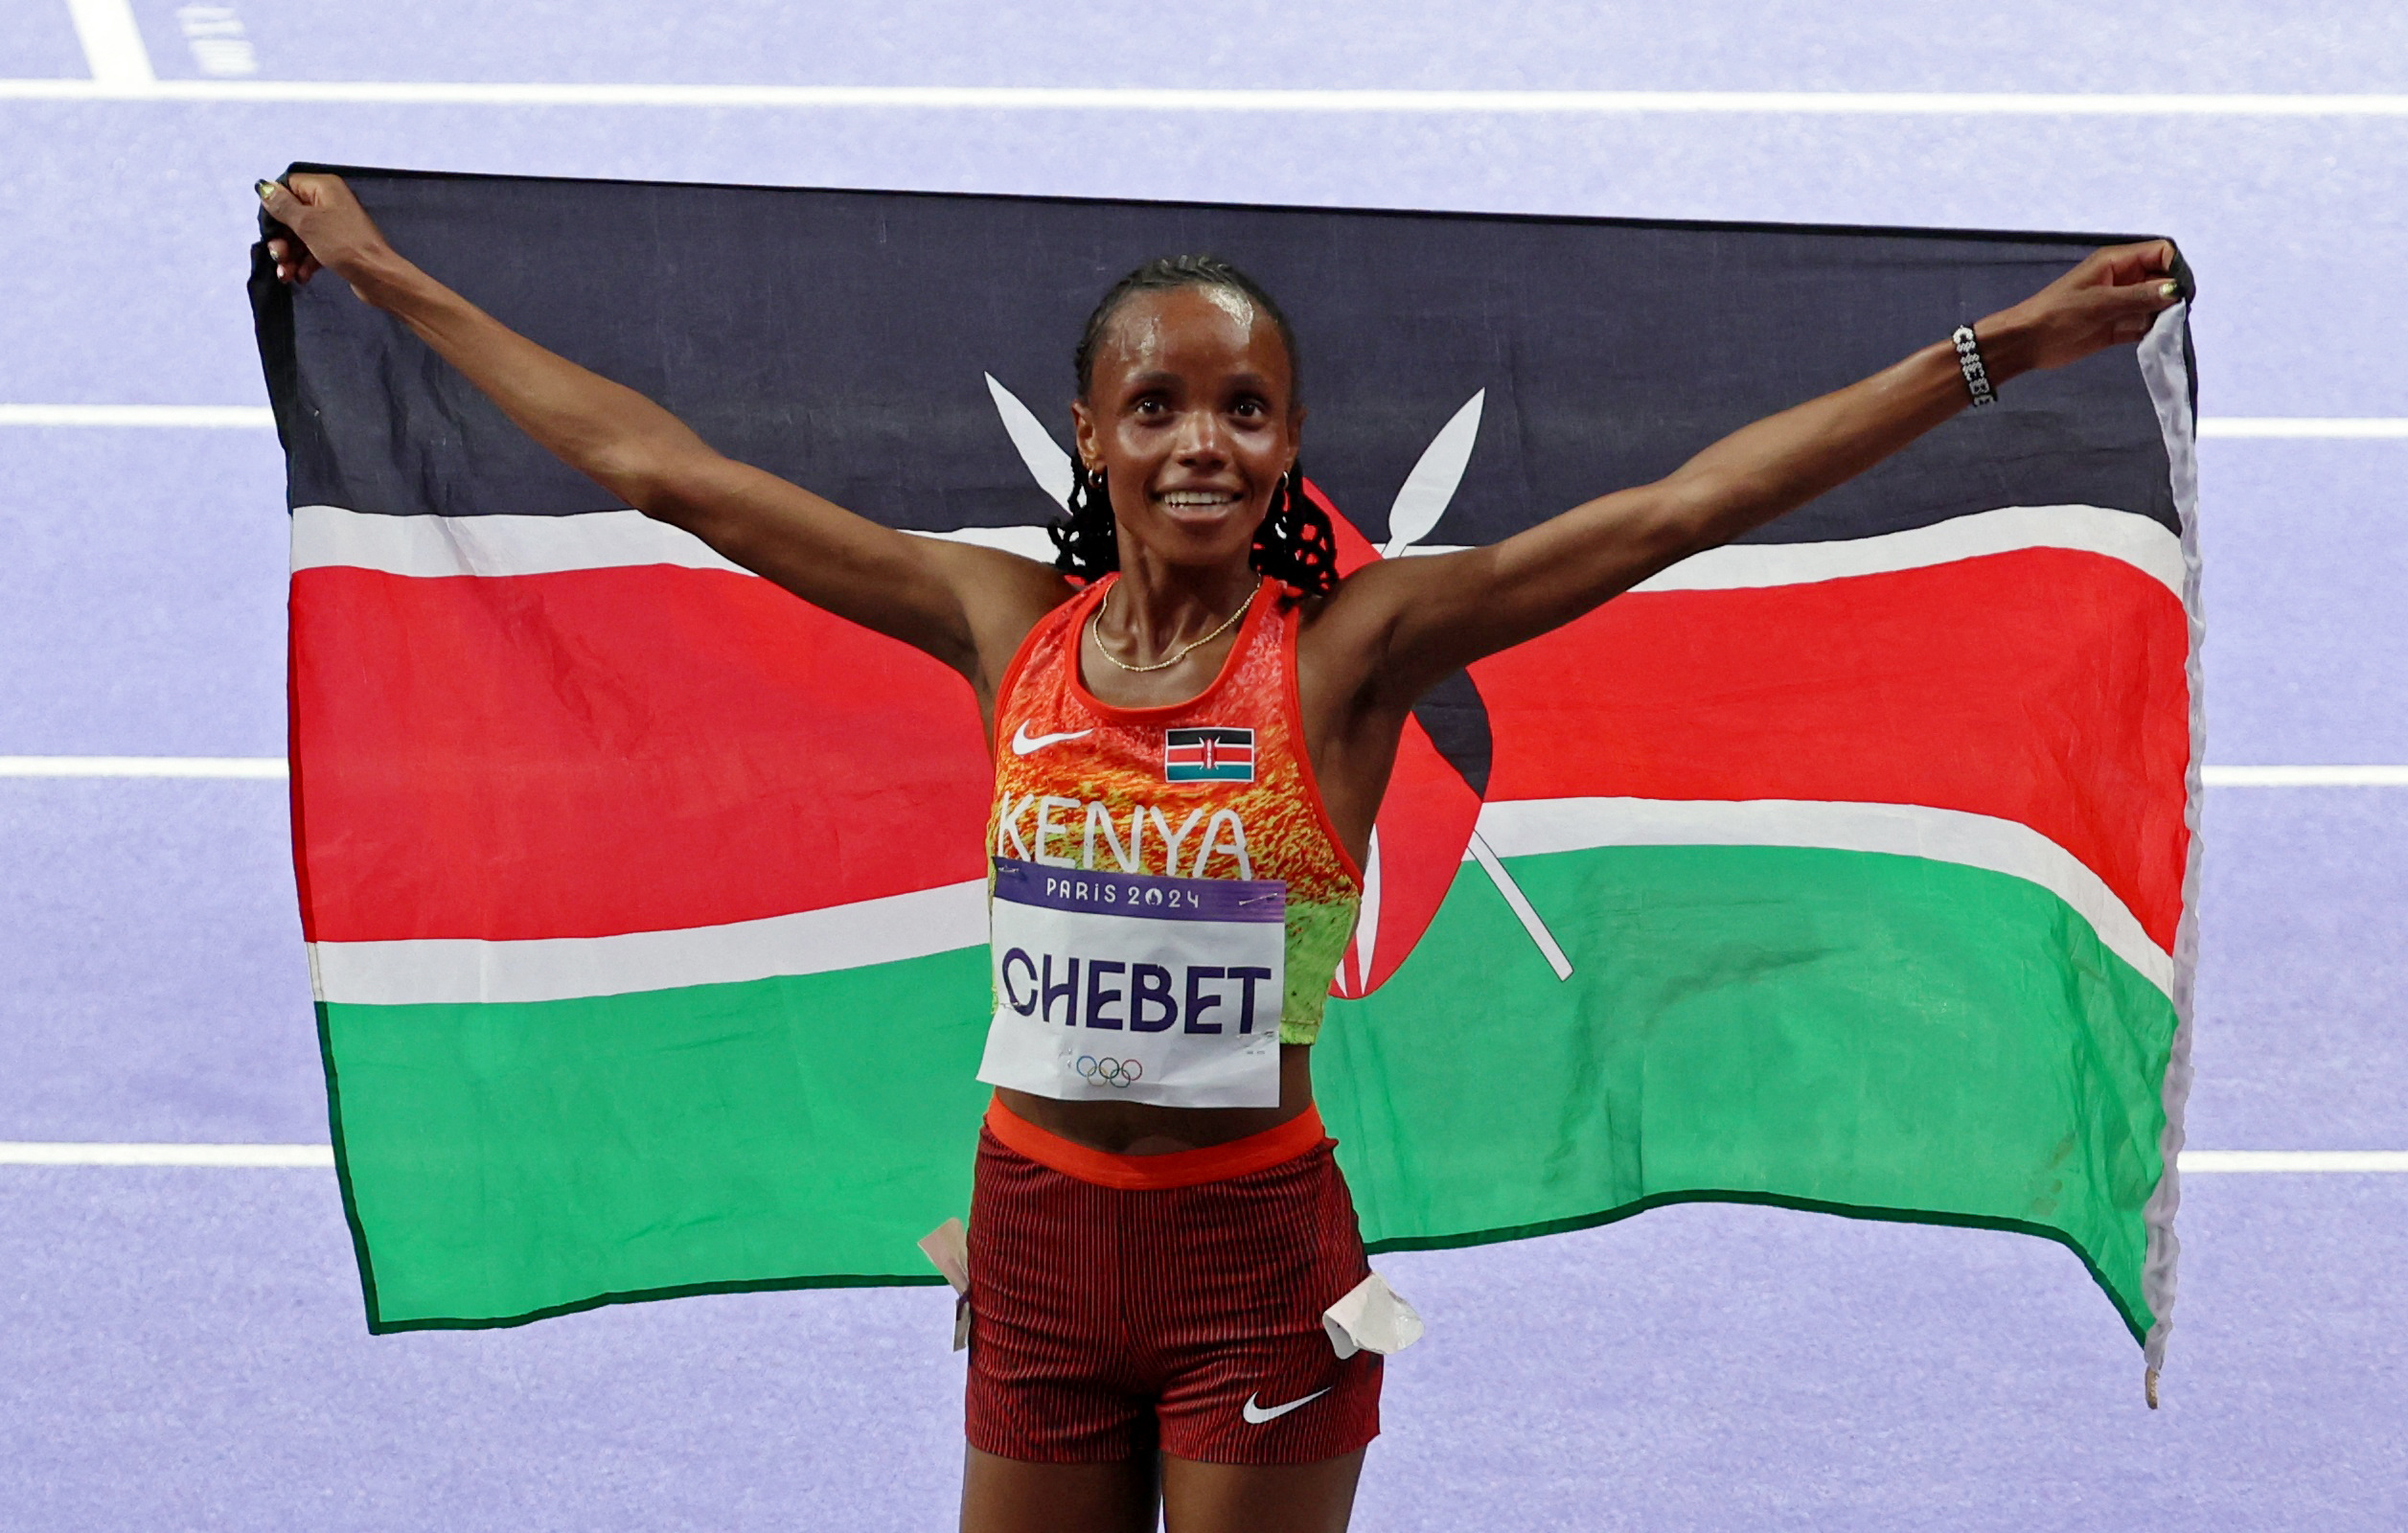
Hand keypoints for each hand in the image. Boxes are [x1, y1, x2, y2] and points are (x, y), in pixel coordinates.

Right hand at [257, 172, 397, 301]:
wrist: (378, 277)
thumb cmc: (343, 244)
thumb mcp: (307, 223)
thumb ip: (282, 205)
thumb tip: (264, 186)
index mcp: (324, 187)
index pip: (288, 186)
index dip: (274, 206)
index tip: (269, 227)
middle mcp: (330, 202)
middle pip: (291, 214)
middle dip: (281, 238)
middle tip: (278, 256)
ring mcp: (334, 225)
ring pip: (300, 236)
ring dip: (289, 255)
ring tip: (285, 274)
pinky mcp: (338, 246)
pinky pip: (313, 250)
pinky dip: (304, 263)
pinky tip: (301, 278)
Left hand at [1979, 240, 2184, 376]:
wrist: (2026, 343)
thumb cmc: (2057, 314)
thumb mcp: (2100, 302)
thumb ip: (2138, 296)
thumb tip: (2176, 290)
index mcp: (2116, 262)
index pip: (2160, 252)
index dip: (2175, 267)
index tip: (2181, 292)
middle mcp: (2123, 279)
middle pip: (2163, 279)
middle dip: (2173, 295)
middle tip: (2176, 315)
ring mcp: (2120, 304)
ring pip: (2156, 304)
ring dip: (2165, 316)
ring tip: (2167, 330)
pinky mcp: (2116, 327)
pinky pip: (2144, 325)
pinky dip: (2152, 332)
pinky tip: (2156, 341)